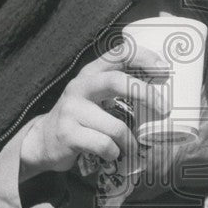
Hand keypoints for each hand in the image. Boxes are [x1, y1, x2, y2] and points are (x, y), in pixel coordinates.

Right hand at [19, 42, 169, 178]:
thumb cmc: (81, 118)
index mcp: (91, 73)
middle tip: (164, 109)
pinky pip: (104, 145)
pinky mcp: (68, 133)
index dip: (144, 57)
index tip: (164, 69)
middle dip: (146, 94)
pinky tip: (112, 154)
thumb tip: (162, 96)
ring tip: (131, 148)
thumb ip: (118, 90)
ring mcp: (71, 109)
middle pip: (117, 81)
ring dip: (130, 141)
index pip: (119, 53)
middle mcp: (80, 86)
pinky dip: (114, 152)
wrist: (43, 140)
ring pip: (115, 126)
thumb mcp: (95, 96)